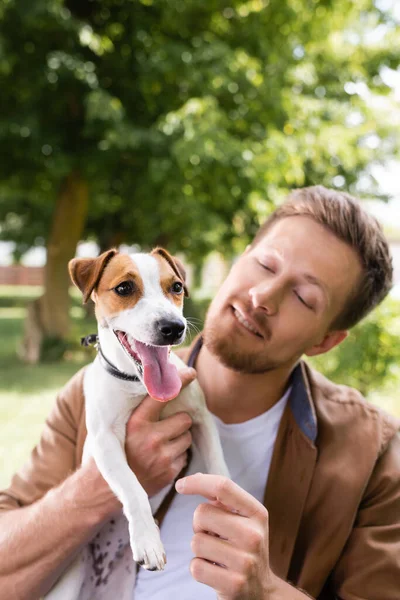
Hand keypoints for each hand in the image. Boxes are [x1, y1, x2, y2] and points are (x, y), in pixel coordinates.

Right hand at [125, 367, 195, 496]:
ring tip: (160, 445)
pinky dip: (177, 457)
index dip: (179, 383)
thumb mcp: (117, 426)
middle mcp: (150, 438)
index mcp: (136, 422)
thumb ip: (137, 410)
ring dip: (179, 439)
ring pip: (187, 437)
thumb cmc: (112, 450)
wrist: (102, 489)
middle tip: (165, 427)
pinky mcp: (169, 473)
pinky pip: (185, 456)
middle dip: (178, 422)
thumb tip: (156, 386)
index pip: (162, 396)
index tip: (190, 373)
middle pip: (184, 418)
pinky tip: (160, 460)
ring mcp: (162, 457)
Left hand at [176, 473, 274, 599]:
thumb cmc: (245, 547)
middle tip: (214, 535)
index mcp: (257, 513)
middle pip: (201, 513)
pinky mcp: (233, 584)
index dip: (197, 482)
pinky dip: (199, 568)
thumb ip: (222, 500)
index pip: (223, 487)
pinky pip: (195, 567)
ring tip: (216, 555)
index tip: (180, 485)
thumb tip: (195, 478)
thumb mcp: (243, 519)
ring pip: (196, 541)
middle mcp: (254, 535)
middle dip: (199, 524)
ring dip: (200, 548)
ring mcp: (245, 561)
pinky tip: (215, 570)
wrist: (261, 591)